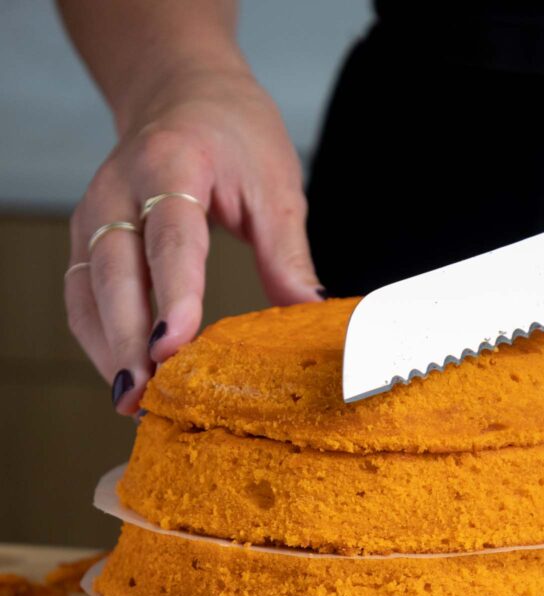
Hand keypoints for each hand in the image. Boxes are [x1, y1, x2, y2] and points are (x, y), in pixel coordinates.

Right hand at [65, 69, 321, 413]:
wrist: (181, 93)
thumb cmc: (231, 133)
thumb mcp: (275, 182)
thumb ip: (287, 252)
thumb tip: (310, 313)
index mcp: (174, 164)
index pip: (171, 238)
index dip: (173, 296)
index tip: (174, 347)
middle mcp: (120, 189)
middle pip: (114, 273)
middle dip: (128, 340)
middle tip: (146, 396)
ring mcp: (95, 215)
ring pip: (87, 292)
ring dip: (107, 350)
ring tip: (133, 403)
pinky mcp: (87, 239)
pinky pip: (82, 297)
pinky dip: (98, 341)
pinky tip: (124, 376)